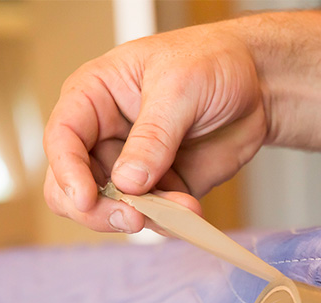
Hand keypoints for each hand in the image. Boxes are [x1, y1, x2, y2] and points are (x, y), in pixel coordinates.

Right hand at [43, 22, 267, 232]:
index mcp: (94, 97)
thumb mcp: (180, 86)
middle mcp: (105, 136)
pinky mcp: (163, 188)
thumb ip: (153, 135)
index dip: (67, 172)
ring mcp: (132, 167)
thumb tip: (127, 182)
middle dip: (96, 209)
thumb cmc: (211, 62)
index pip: (62, 139)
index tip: (85, 198)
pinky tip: (192, 211)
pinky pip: (154, 217)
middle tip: (131, 216)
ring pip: (111, 209)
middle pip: (73, 186)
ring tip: (182, 207)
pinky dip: (170, 221)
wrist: (258, 82)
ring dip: (143, 217)